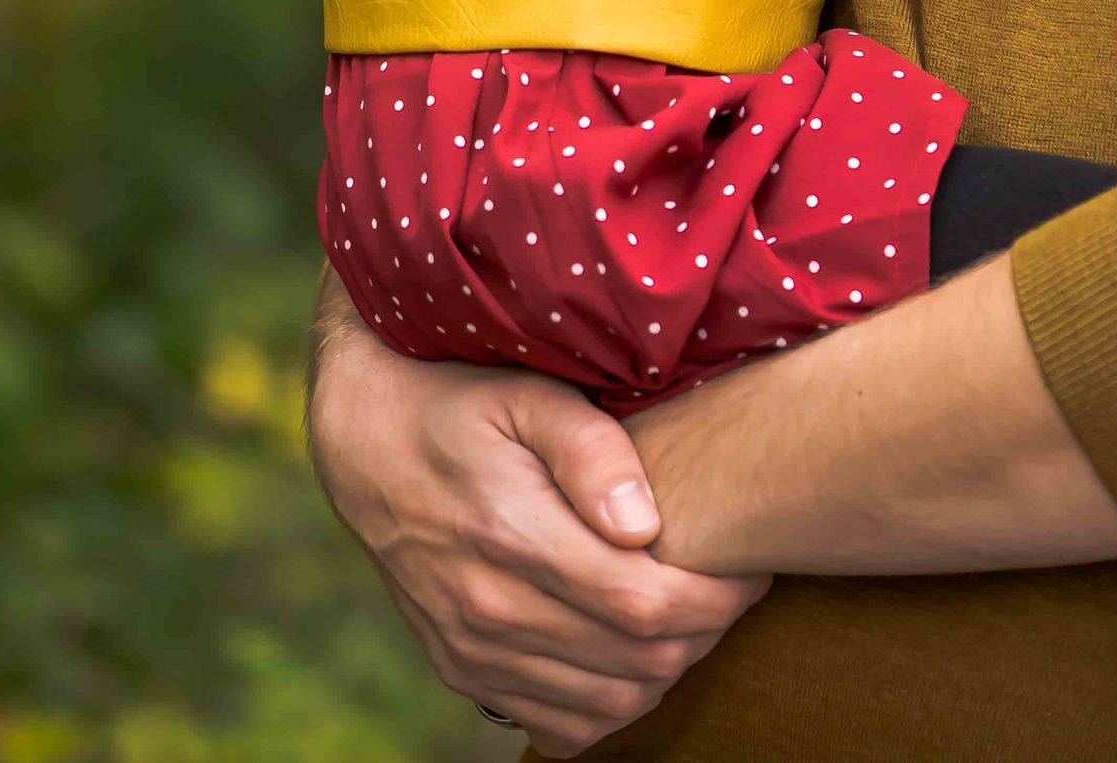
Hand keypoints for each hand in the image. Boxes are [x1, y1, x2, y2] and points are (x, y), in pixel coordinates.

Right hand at [307, 279, 767, 756]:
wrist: (364, 438)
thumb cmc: (459, 400)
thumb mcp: (525, 393)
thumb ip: (590, 450)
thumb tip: (644, 522)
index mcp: (513, 537)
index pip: (646, 605)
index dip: (718, 598)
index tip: (752, 566)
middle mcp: (490, 609)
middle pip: (638, 662)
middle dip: (706, 630)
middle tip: (730, 584)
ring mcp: (473, 650)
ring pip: (608, 703)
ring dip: (666, 669)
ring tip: (687, 612)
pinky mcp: (463, 670)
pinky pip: (559, 723)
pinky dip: (612, 702)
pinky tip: (628, 651)